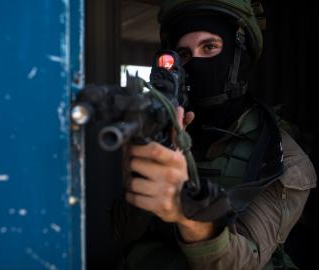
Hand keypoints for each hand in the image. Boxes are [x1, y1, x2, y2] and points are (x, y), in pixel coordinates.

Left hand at [125, 106, 193, 222]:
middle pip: (136, 164)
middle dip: (131, 165)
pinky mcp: (158, 206)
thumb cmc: (179, 176)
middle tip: (133, 166)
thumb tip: (182, 110)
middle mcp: (171, 175)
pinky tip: (139, 193)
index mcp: (176, 160)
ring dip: (131, 181)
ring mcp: (164, 191)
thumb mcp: (180, 154)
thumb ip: (177, 132)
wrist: (187, 205)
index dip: (136, 148)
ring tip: (139, 180)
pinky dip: (132, 195)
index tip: (131, 148)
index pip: (152, 148)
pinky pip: (133, 197)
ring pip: (132, 182)